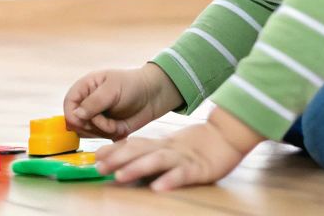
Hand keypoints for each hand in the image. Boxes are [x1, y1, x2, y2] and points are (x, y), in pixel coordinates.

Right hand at [63, 63, 181, 139]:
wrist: (153, 96)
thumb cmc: (132, 85)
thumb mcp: (112, 89)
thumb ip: (94, 102)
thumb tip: (76, 115)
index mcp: (85, 88)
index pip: (68, 105)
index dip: (73, 116)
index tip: (85, 121)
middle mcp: (87, 103)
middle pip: (76, 123)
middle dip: (92, 126)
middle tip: (108, 122)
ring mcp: (96, 117)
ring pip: (88, 133)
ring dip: (102, 131)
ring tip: (116, 123)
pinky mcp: (106, 128)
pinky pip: (101, 138)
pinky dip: (110, 136)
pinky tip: (120, 128)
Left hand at [92, 109, 263, 190]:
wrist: (229, 136)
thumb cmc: (197, 146)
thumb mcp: (171, 147)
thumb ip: (151, 151)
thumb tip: (123, 160)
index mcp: (161, 145)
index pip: (134, 144)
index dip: (114, 150)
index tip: (95, 156)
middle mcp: (169, 149)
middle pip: (140, 151)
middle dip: (118, 159)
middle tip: (98, 166)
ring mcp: (183, 158)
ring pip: (157, 161)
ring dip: (137, 168)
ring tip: (120, 176)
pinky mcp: (199, 169)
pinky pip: (183, 175)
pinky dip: (170, 180)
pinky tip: (158, 187)